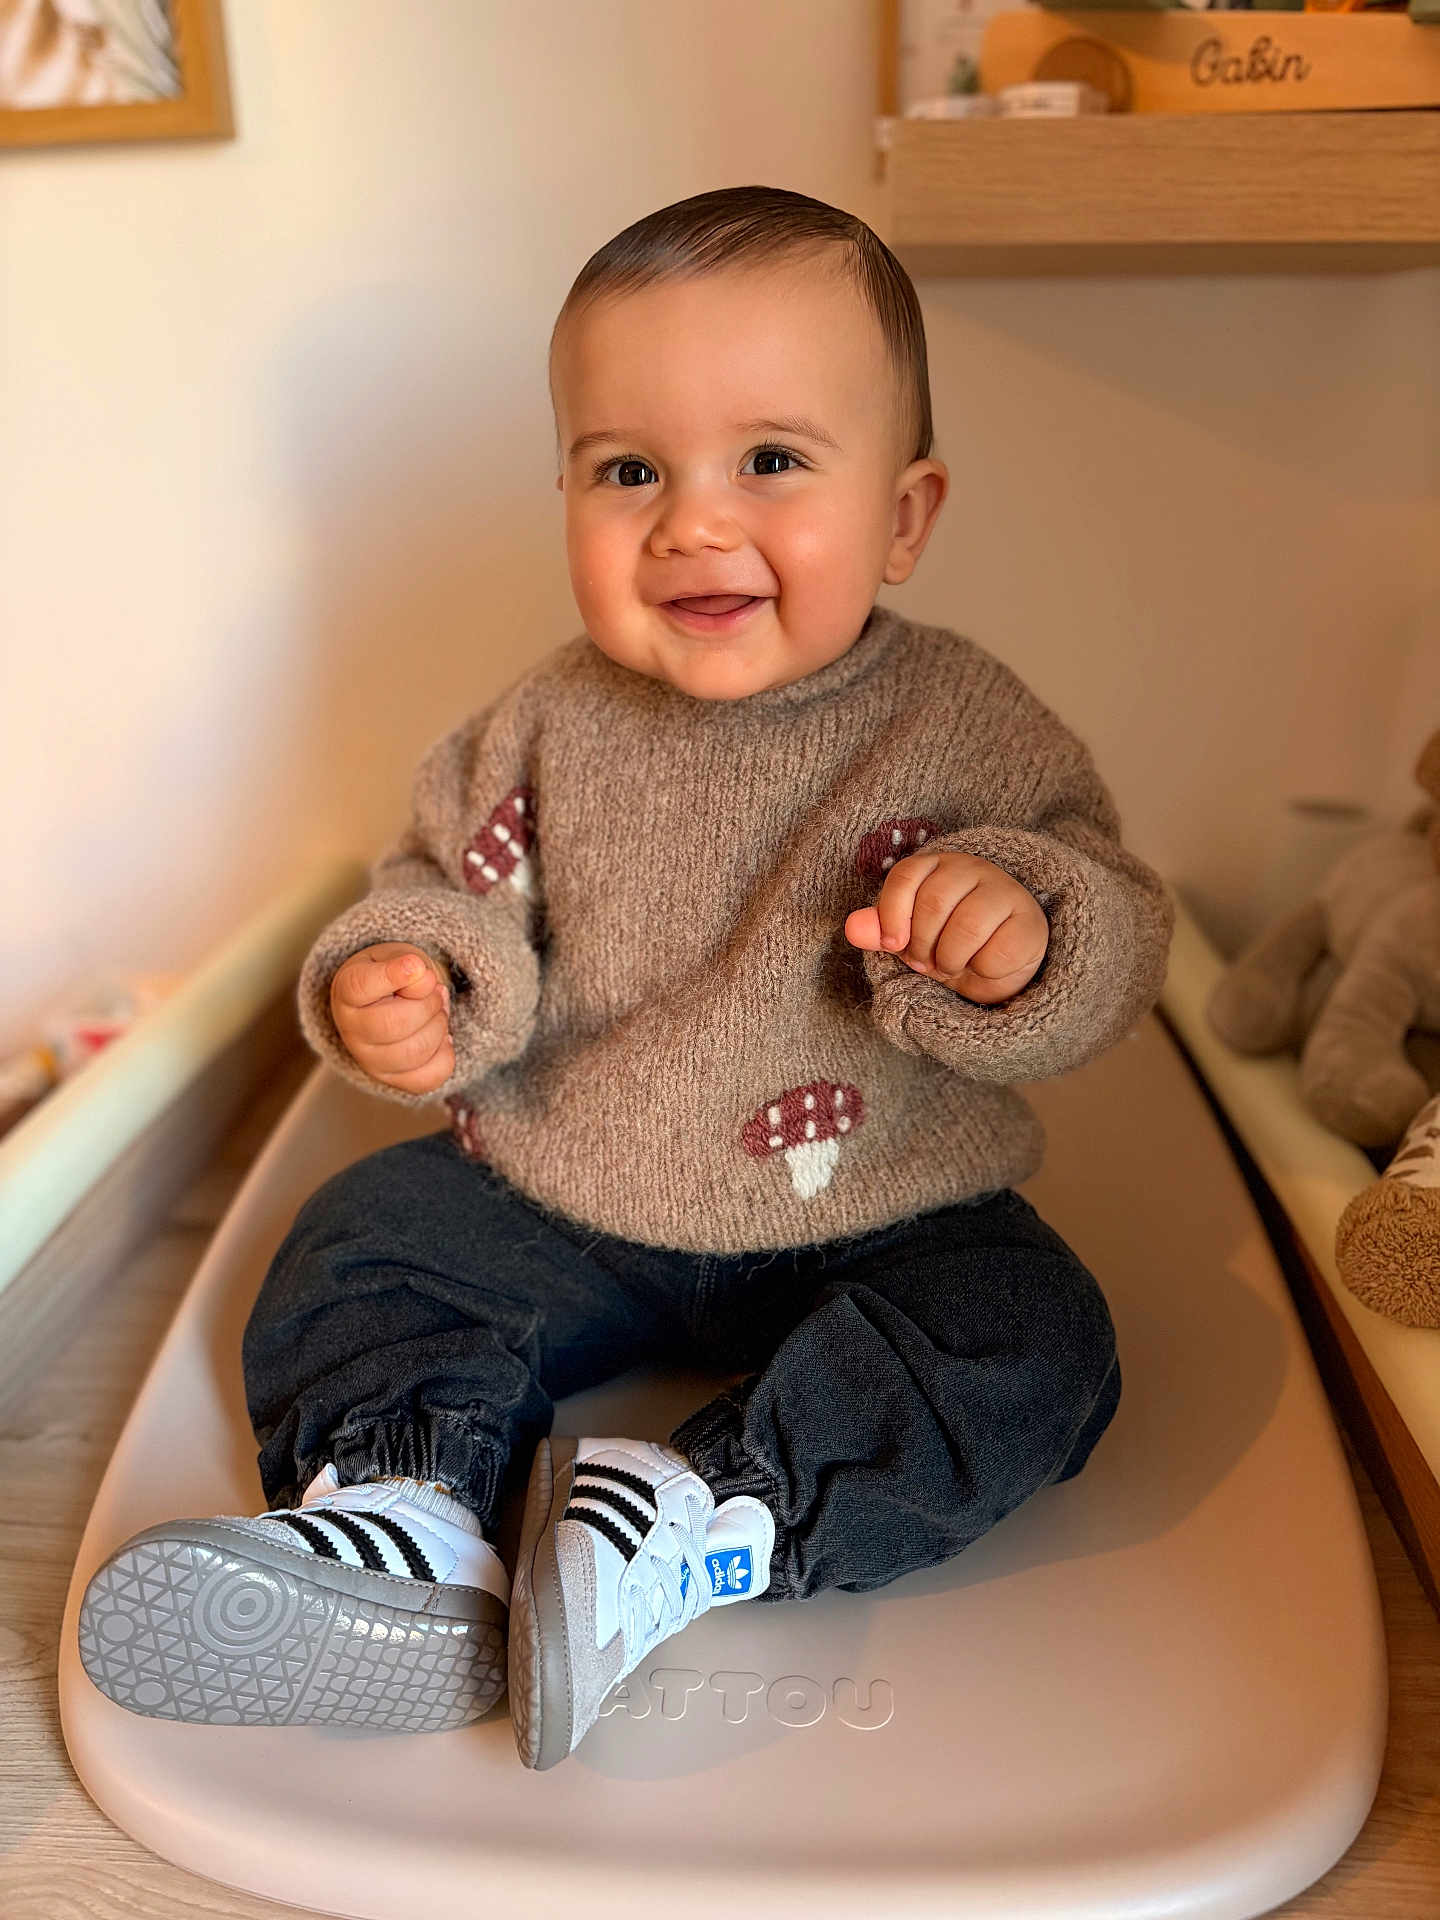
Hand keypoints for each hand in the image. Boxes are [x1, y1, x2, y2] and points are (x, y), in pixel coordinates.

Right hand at [330, 942, 454, 1092]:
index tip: (416, 966)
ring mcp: (370, 1060)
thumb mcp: (397, 956)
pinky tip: (440, 1037)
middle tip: (434, 992)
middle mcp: (352, 1031)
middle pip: (394, 1023)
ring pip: (415, 1052)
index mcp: (347, 992)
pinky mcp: (394, 1080)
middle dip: (428, 1004)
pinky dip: (445, 1054)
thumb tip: (423, 979)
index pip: (360, 986)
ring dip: (439, 1026)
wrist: (386, 1002)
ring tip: (437, 1012)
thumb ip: (408, 963)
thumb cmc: (392, 975)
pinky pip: (429, 1077)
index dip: (393, 975)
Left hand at [845, 851, 1048, 1005]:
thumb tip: (852, 927)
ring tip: (952, 964)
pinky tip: (984, 965)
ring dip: (950, 960)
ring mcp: (1005, 892)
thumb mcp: (909, 938)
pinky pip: (996, 951)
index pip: (905, 876)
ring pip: (965, 927)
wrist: (999, 964)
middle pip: (933, 903)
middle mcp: (972, 868)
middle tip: (926, 962)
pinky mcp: (1029, 923)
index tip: (892, 945)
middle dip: (921, 945)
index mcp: (937, 865)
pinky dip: (982, 970)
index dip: (891, 914)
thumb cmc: (949, 942)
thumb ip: (880, 929)